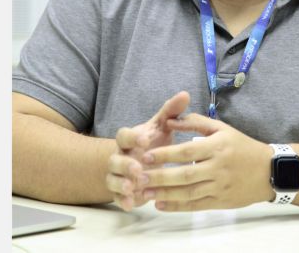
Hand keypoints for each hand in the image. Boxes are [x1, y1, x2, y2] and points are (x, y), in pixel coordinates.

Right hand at [106, 91, 189, 210]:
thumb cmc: (152, 142)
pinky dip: (123, 200)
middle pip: (115, 160)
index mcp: (128, 139)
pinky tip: (131, 204)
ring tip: (133, 187)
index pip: (123, 135)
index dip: (132, 137)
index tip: (145, 139)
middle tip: (139, 169)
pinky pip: (116, 198)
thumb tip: (185, 94)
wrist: (138, 161)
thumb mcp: (161, 127)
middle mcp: (119, 157)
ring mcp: (117, 175)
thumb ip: (170, 112)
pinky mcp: (120, 192)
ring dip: (121, 184)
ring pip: (112, 180)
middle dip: (125, 165)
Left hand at [139, 113, 274, 210]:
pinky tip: (161, 205)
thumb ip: (196, 123)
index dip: (165, 154)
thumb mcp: (222, 128)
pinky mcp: (221, 202)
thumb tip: (170, 120)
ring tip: (144, 193)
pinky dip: (178, 207)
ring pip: (188, 193)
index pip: (187, 151)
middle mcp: (218, 167)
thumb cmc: (242, 146)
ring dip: (165, 194)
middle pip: (185, 174)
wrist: (269, 171)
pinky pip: (196, 206)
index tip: (145, 154)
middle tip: (139, 176)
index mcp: (218, 146)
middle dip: (160, 176)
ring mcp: (220, 186)